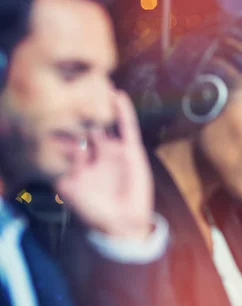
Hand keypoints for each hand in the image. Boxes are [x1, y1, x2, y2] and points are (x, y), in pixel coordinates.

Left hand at [55, 90, 153, 239]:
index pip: (68, 134)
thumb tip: (46, 146)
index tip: (51, 100)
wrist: (121, 222)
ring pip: (106, 121)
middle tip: (72, 84)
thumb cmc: (93, 210)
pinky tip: (118, 95)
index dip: (61, 119)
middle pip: (86, 123)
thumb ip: (57, 168)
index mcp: (79, 160)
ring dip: (101, 104)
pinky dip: (124, 111)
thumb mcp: (68, 190)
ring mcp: (114, 149)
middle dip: (80, 106)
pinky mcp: (131, 150)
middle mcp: (96, 151)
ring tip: (95, 82)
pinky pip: (127, 127)